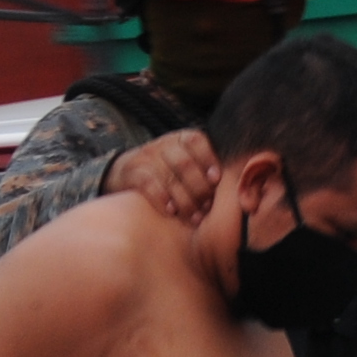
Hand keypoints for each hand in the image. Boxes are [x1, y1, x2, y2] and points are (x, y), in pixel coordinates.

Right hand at [104, 130, 224, 221]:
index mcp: (180, 139)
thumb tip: (232, 188)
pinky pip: (148, 183)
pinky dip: (162, 198)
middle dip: (199, 188)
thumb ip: (204, 170)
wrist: (124, 172)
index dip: (208, 160)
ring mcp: (145, 156)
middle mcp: (163, 144)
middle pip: (185, 163)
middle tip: (207, 209)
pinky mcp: (131, 171)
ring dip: (185, 200)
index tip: (216, 181)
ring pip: (169, 176)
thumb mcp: (183, 164)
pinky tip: (171, 211)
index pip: (197, 141)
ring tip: (194, 218)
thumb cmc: (165, 172)